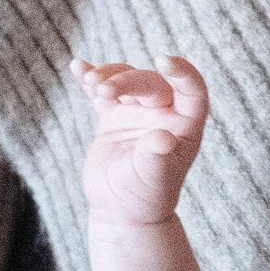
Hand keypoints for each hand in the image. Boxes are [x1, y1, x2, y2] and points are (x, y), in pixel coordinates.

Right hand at [72, 54, 208, 226]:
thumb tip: (162, 138)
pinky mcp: (113, 115)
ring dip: (108, 76)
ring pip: (126, 81)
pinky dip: (90, 79)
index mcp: (186, 124)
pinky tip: (77, 67)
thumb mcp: (154, 177)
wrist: (121, 210)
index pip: (192, 89)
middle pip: (150, 83)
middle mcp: (165, 112)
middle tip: (103, 90)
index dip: (182, 72)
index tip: (163, 60)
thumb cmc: (146, 196)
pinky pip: (101, 91)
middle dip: (126, 81)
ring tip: (91, 83)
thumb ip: (157, 156)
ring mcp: (137, 111)